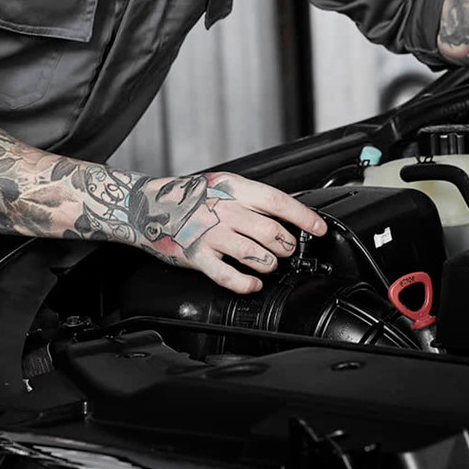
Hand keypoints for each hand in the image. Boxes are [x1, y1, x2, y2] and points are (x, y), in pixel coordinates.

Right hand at [128, 170, 326, 292]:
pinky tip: (253, 283)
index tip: (319, 228)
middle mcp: (225, 211)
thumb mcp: (223, 185)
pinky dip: (246, 283)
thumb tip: (289, 207)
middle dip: (287, 246)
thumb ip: (252, 196)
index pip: (278, 202)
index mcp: (234, 190)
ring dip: (270, 263)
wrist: (149, 205)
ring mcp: (211, 234)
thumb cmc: (189, 196)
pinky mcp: (198, 256)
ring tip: (269, 264)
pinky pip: (228, 276)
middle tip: (287, 249)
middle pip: (272, 232)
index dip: (303, 217)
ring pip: (256, 254)